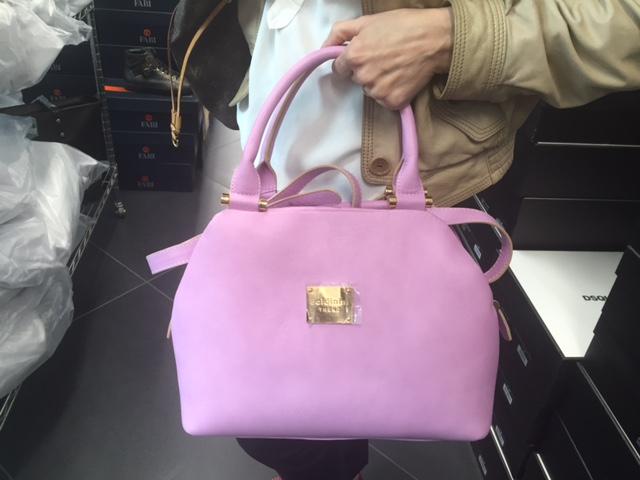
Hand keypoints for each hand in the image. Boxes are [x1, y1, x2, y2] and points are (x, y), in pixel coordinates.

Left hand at [323, 8, 452, 109]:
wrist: (435, 40)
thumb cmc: (404, 26)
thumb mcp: (368, 21)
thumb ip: (340, 32)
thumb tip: (324, 47)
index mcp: (354, 56)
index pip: (339, 69)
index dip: (351, 61)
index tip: (364, 56)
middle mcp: (363, 76)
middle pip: (356, 79)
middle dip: (366, 70)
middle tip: (385, 57)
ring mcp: (378, 91)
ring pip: (370, 90)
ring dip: (379, 82)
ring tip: (395, 66)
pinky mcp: (392, 102)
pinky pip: (384, 100)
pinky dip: (392, 92)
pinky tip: (401, 78)